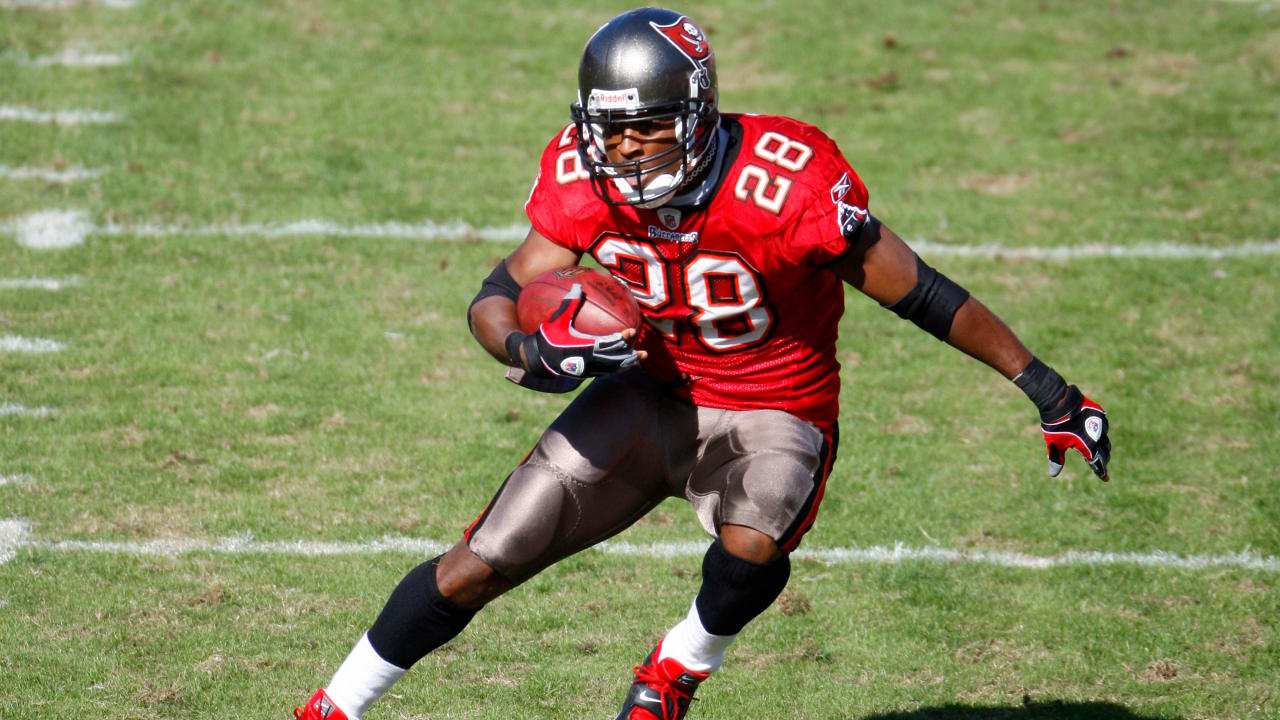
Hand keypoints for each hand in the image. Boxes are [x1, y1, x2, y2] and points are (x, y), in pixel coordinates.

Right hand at [517, 283, 638, 378]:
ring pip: (612, 368)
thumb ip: (569, 304)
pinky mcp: (586, 373)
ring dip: (626, 364)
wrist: (537, 358)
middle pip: (614, 360)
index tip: (631, 331)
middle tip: (644, 352)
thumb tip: (578, 286)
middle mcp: (588, 360)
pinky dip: (617, 368)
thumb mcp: (557, 320)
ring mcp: (588, 369)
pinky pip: (606, 371)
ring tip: (640, 359)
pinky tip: (625, 363)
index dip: (620, 338)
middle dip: (629, 356)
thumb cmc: (548, 337)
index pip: (606, 343)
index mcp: (583, 347)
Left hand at [1040, 386, 1110, 480]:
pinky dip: (1100, 430)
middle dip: (1103, 458)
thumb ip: (1056, 459)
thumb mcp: (1054, 444)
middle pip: (1105, 451)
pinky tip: (1095, 431)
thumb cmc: (1056, 425)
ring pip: (1105, 437)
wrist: (1058, 401)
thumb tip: (1053, 474)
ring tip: (1099, 448)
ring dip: (1102, 443)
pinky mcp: (1098, 412)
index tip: (1105, 479)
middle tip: (1101, 464)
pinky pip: (1102, 424)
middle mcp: (1098, 435)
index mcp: (1089, 446)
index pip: (1098, 463)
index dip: (1101, 472)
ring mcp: (1099, 422)